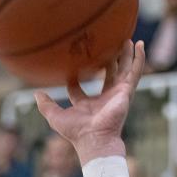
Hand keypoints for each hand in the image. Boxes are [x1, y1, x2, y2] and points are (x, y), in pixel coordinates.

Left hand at [34, 40, 144, 164]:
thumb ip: (45, 105)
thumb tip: (36, 94)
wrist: (94, 138)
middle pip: (106, 76)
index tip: (67, 71)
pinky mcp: (126, 91)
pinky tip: (140, 45)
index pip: (79, 89)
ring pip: (123, 70)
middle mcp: (103, 98)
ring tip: (126, 39)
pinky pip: (135, 71)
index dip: (73, 81)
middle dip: (106, 63)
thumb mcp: (55, 117)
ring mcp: (117, 94)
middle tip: (104, 48)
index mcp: (86, 105)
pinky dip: (139, 58)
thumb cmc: (76, 132)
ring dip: (126, 55)